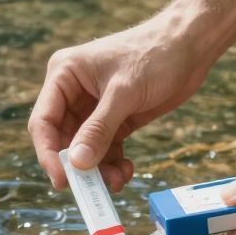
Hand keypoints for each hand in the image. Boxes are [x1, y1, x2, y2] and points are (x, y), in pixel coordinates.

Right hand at [29, 14, 211, 193]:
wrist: (192, 45)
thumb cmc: (155, 54)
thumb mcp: (124, 93)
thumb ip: (99, 129)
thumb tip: (76, 163)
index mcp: (64, 74)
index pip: (43, 121)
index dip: (49, 154)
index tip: (63, 181)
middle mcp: (73, 92)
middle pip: (62, 140)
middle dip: (78, 165)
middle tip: (93, 189)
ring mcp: (94, 106)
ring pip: (85, 149)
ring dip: (98, 168)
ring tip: (118, 181)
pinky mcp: (116, 117)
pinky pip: (105, 148)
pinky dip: (113, 163)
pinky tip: (126, 170)